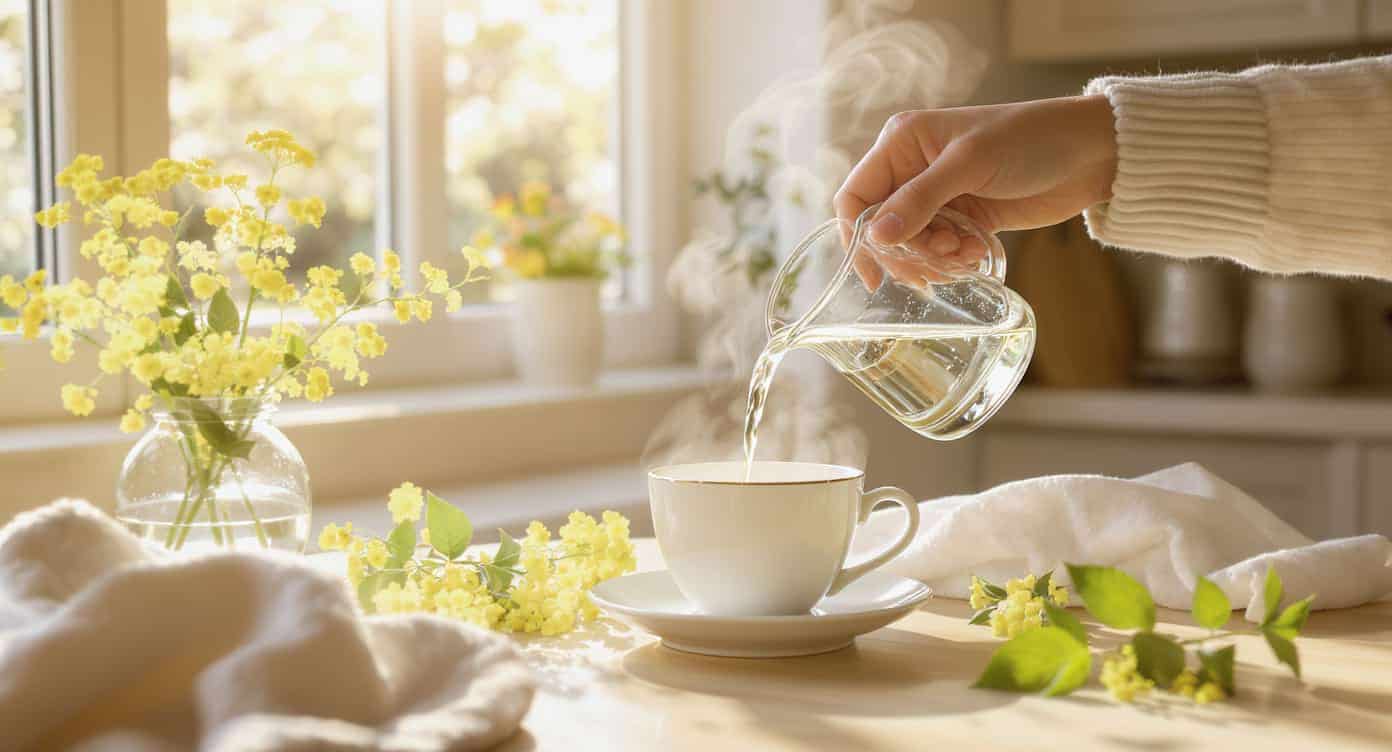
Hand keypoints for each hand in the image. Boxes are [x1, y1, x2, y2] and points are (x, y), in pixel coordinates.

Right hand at [834, 95, 1116, 283]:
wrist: (1091, 153)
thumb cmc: (1030, 139)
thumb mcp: (970, 164)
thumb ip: (920, 200)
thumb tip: (875, 237)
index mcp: (903, 143)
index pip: (856, 196)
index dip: (857, 235)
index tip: (874, 274)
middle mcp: (913, 169)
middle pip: (881, 229)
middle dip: (906, 251)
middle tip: (938, 259)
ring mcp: (939, 196)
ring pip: (910, 245)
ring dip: (932, 259)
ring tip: (963, 254)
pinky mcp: (964, 218)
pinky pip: (940, 251)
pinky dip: (953, 260)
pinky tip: (977, 253)